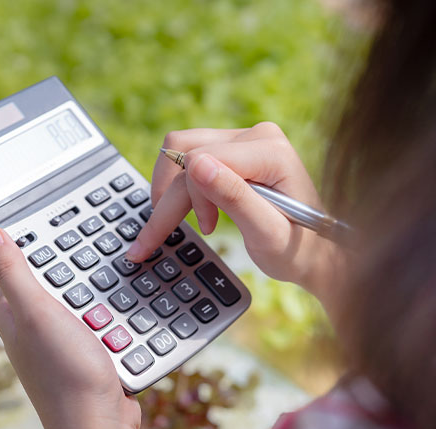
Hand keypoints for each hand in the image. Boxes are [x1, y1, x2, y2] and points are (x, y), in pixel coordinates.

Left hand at [0, 228, 148, 428]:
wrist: (99, 427)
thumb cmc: (65, 372)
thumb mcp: (36, 312)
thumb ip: (14, 273)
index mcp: (12, 314)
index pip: (17, 265)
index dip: (35, 241)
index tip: (58, 220)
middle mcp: (32, 328)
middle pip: (53, 280)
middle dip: (74, 267)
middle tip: (95, 246)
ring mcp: (60, 343)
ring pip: (80, 300)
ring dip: (96, 291)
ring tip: (115, 273)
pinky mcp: (86, 354)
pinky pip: (100, 321)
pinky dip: (111, 314)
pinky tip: (123, 308)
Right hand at [126, 123, 340, 305]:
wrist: (314, 252)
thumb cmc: (296, 248)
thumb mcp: (267, 233)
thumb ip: (234, 197)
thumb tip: (196, 165)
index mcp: (271, 151)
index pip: (200, 160)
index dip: (182, 199)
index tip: (180, 234)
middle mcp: (256, 136)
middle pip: (185, 152)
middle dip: (167, 199)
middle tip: (155, 239)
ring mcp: (244, 140)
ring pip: (180, 152)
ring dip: (171, 191)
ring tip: (182, 226)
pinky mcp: (233, 150)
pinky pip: (189, 157)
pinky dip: (180, 188)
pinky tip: (192, 214)